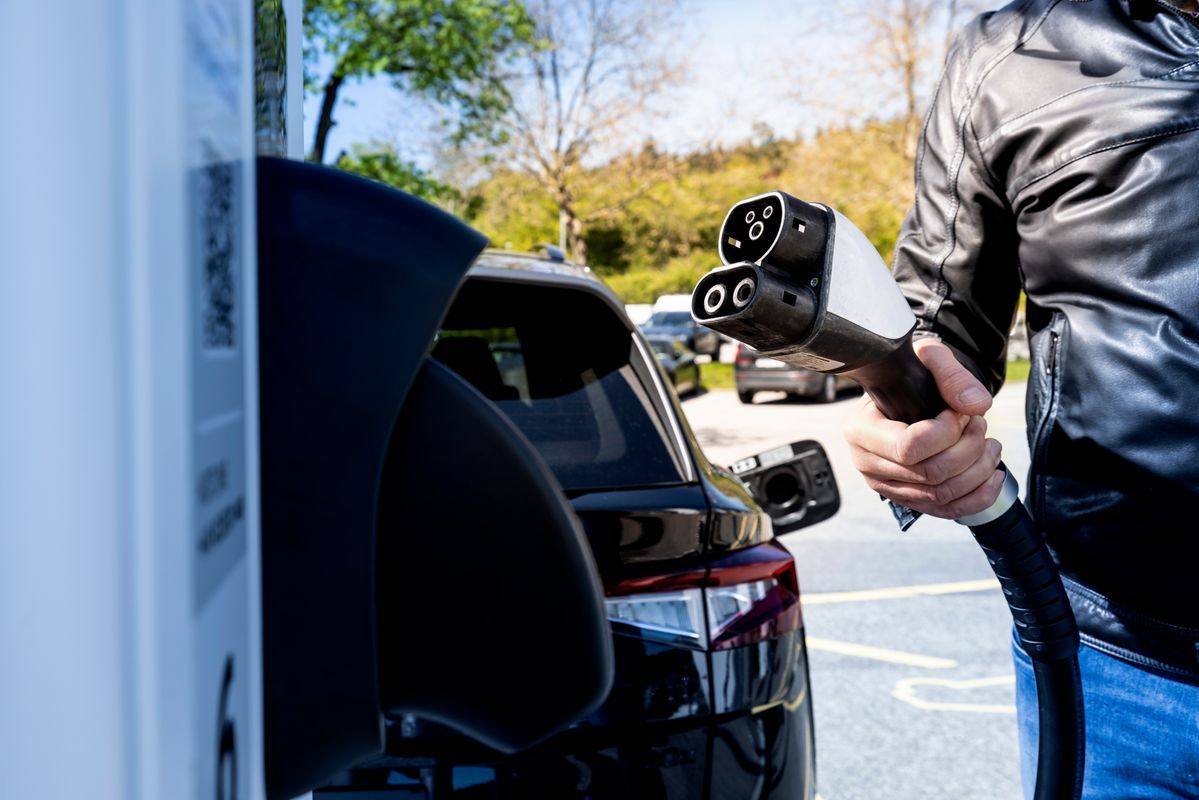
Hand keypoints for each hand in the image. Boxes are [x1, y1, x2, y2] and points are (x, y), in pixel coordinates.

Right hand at [842, 339, 1004, 519]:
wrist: (900, 391)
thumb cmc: (908, 375)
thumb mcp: (925, 357)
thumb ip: (951, 374)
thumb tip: (975, 406)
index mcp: (861, 429)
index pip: (908, 447)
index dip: (946, 432)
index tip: (959, 412)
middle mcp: (867, 462)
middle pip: (929, 474)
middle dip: (968, 448)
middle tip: (979, 424)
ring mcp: (886, 485)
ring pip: (941, 494)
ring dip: (978, 470)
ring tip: (989, 444)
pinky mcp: (907, 497)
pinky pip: (945, 511)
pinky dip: (977, 498)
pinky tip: (993, 476)